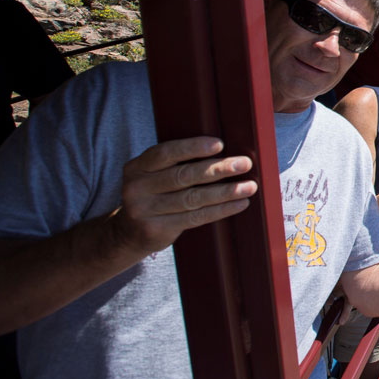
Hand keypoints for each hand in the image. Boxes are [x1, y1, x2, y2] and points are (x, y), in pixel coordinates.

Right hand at [113, 137, 256, 255]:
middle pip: (183, 176)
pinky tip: (239, 204)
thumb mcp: (154, 175)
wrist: (128, 233)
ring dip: (225, 192)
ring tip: (249, 186)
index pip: (166, 153)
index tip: (220, 144)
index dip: (193, 147)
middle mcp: (136, 188)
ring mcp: (144, 210)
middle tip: (245, 164)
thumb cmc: (155, 195)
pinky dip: (221, 210)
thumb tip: (226, 151)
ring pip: (192, 198)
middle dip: (218, 169)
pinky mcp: (156, 230)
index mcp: (137, 167)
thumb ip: (177, 163)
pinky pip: (195, 218)